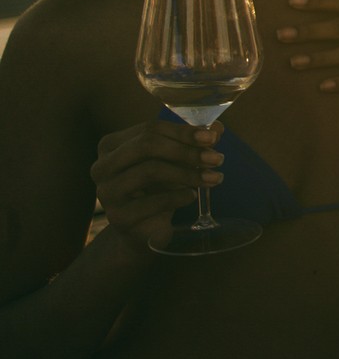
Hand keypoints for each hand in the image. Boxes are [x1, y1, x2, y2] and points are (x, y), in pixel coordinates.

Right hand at [90, 120, 224, 251]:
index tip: (214, 138)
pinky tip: (192, 197)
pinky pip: (153, 202)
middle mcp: (102, 166)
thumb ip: (193, 144)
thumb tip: (216, 129)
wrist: (144, 230)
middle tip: (217, 159)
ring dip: (188, 174)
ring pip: (150, 171)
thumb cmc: (158, 188)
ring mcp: (106, 192)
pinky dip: (179, 197)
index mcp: (112, 145)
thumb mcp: (175, 162)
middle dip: (186, 151)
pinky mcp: (117, 217)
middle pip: (147, 145)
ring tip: (213, 179)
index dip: (184, 132)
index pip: (150, 129)